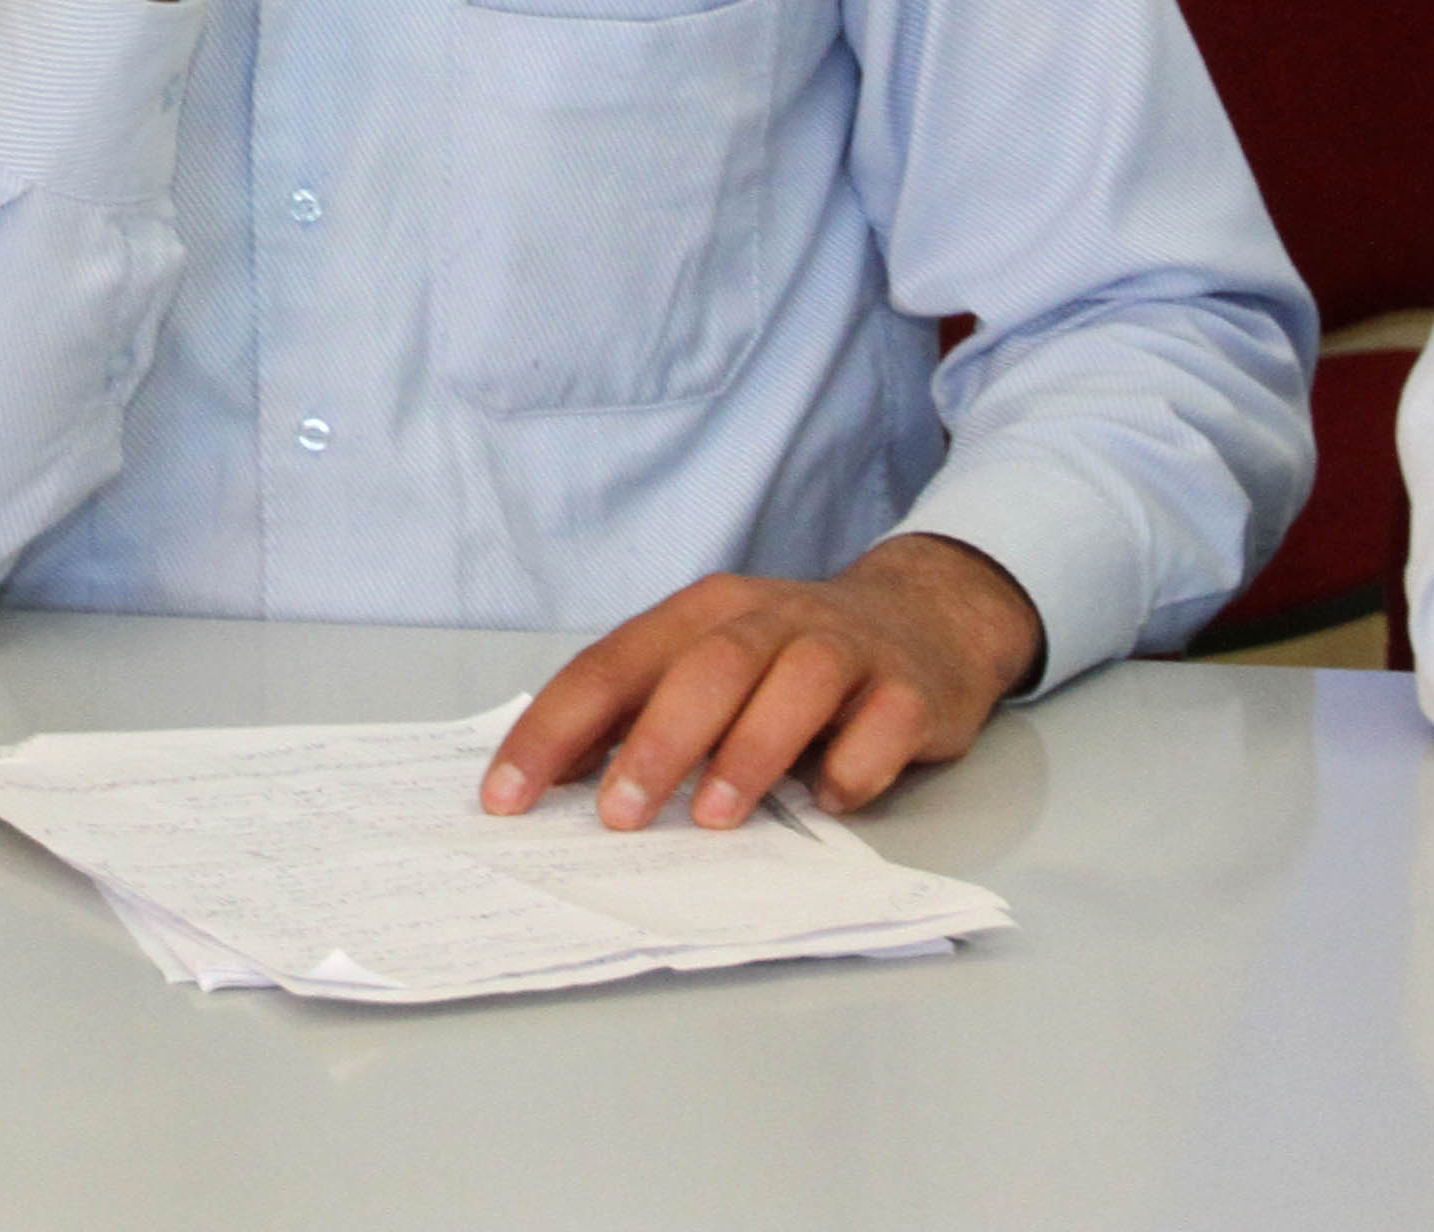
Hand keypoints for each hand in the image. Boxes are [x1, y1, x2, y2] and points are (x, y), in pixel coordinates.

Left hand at [479, 535, 1046, 831]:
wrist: (926, 618)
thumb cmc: (787, 659)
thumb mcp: (705, 666)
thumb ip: (636, 712)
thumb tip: (548, 780)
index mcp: (701, 614)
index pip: (613, 664)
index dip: (555, 729)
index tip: (506, 797)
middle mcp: (769, 619)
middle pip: (706, 667)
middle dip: (656, 743)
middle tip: (618, 817)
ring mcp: (844, 648)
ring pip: (794, 684)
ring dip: (750, 751)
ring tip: (714, 820)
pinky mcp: (908, 688)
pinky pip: (882, 724)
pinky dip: (853, 765)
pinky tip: (829, 799)